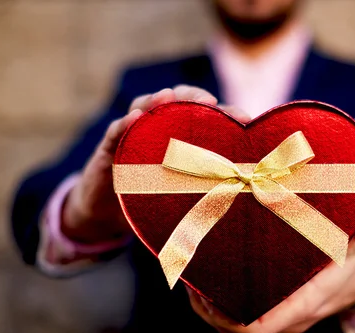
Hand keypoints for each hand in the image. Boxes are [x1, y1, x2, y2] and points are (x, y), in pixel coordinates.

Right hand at [62, 85, 249, 242]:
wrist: (109, 213)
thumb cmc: (153, 197)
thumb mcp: (184, 189)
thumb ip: (207, 182)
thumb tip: (246, 189)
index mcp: (179, 135)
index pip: (203, 114)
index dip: (224, 112)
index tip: (245, 119)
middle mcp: (156, 128)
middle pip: (175, 101)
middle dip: (192, 96)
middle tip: (209, 101)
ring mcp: (131, 134)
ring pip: (143, 107)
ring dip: (156, 100)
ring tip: (168, 97)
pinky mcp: (108, 149)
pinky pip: (114, 132)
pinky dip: (124, 123)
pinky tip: (134, 118)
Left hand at [186, 180, 354, 332]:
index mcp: (307, 301)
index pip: (262, 325)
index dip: (231, 316)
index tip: (208, 292)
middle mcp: (289, 316)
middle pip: (238, 329)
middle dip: (211, 308)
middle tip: (192, 274)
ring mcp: (279, 316)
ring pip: (233, 328)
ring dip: (209, 308)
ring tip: (191, 277)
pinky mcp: (273, 310)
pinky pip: (237, 318)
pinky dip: (217, 305)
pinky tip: (203, 280)